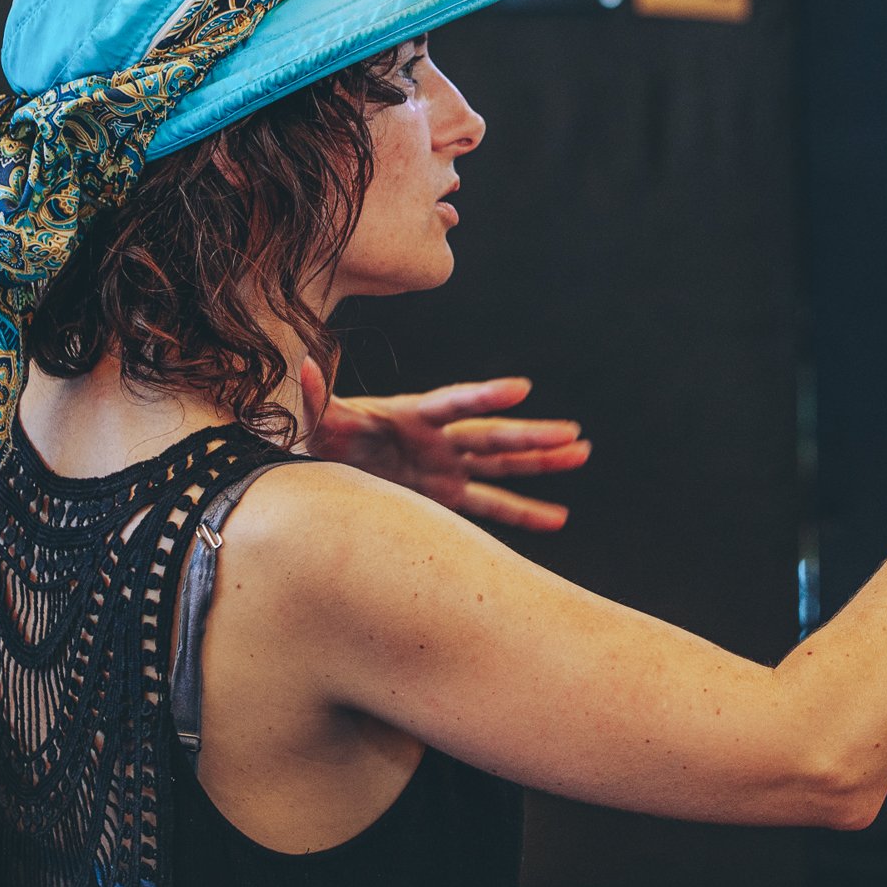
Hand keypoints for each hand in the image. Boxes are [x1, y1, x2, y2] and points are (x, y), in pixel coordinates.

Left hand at [295, 358, 591, 530]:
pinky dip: (523, 513)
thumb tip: (304, 369)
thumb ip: (316, 400)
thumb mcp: (318, 422)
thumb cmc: (324, 438)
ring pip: (503, 463)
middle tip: (572, 433)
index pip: (454, 403)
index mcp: (412, 415)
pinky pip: (491, 505)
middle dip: (531, 435)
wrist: (326, 464)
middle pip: (491, 435)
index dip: (485, 396)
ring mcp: (449, 466)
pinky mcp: (448, 495)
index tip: (521, 389)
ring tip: (582, 452)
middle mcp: (439, 439)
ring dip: (541, 460)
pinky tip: (557, 518)